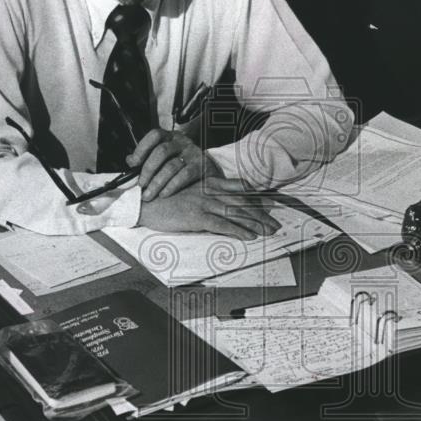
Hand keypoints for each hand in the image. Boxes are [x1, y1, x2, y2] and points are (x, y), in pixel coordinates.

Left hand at [126, 128, 219, 201]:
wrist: (210, 170)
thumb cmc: (182, 164)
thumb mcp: (166, 157)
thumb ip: (148, 157)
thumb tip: (130, 161)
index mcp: (170, 137)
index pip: (154, 135)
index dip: (142, 148)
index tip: (133, 163)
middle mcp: (182, 142)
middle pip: (161, 151)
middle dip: (148, 170)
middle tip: (141, 185)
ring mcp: (192, 153)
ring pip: (171, 166)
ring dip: (157, 182)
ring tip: (148, 195)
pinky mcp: (202, 166)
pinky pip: (184, 175)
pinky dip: (172, 186)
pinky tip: (164, 194)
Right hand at [138, 178, 280, 239]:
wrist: (144, 202)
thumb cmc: (165, 198)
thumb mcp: (189, 192)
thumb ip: (206, 193)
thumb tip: (221, 202)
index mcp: (208, 183)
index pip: (237, 191)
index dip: (255, 201)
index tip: (269, 208)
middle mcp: (208, 191)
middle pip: (241, 203)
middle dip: (261, 215)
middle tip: (276, 224)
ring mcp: (203, 203)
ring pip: (236, 214)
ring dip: (255, 224)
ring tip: (269, 232)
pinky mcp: (196, 216)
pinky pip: (222, 225)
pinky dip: (237, 231)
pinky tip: (250, 237)